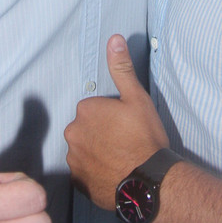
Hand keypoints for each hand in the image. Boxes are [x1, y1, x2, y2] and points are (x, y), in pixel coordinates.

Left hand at [64, 34, 168, 208]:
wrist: (148, 183)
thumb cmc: (144, 138)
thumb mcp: (137, 99)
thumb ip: (121, 68)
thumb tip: (114, 39)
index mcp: (85, 110)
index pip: (93, 108)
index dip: (110, 115)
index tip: (125, 124)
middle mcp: (72, 133)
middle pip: (85, 128)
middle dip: (100, 132)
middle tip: (124, 141)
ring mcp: (73, 159)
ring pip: (83, 149)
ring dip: (96, 151)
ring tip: (120, 158)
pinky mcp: (77, 182)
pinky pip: (83, 171)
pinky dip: (94, 171)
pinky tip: (112, 172)